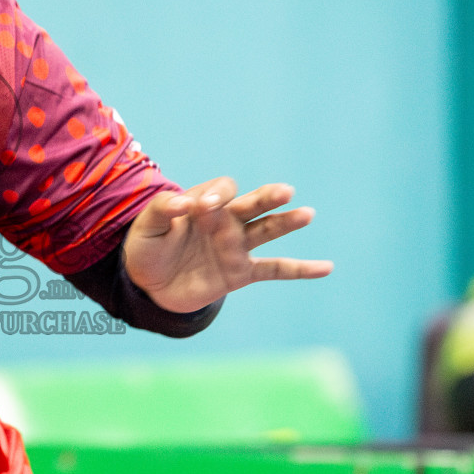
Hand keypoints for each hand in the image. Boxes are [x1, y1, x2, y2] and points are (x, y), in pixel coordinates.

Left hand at [122, 179, 331, 313]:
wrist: (149, 284)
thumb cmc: (147, 247)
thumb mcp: (147, 227)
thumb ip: (163, 210)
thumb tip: (185, 202)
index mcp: (204, 204)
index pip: (222, 190)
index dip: (216, 195)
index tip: (202, 206)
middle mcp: (226, 222)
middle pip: (253, 204)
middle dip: (267, 198)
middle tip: (284, 192)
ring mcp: (236, 247)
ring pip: (267, 231)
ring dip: (286, 222)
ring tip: (307, 214)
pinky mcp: (241, 273)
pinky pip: (276, 269)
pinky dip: (300, 269)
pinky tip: (326, 267)